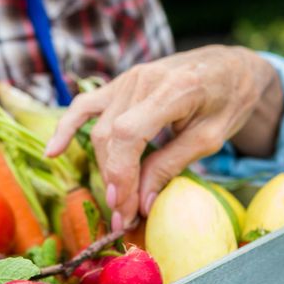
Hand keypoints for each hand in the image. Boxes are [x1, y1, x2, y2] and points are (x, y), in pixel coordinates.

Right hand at [46, 46, 281, 229]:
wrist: (230, 65)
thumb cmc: (229, 100)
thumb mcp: (211, 137)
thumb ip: (172, 165)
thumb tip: (141, 203)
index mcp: (174, 88)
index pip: (129, 134)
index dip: (121, 175)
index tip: (125, 208)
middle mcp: (144, 79)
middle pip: (110, 136)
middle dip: (115, 181)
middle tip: (126, 217)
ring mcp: (128, 78)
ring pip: (99, 130)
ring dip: (104, 169)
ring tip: (116, 202)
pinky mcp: (120, 83)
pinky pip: (85, 106)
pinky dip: (66, 128)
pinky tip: (53, 152)